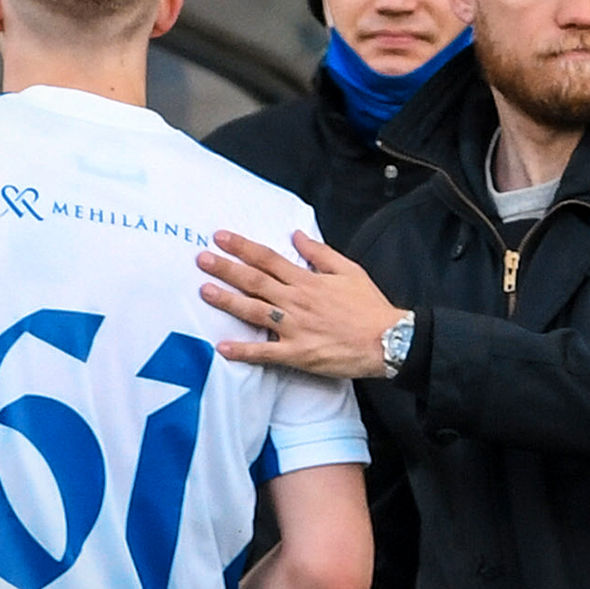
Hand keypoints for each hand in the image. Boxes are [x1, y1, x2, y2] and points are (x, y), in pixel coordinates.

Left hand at [198, 229, 402, 378]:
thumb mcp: (349, 271)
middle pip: (255, 281)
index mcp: (308, 281)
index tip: (221, 237)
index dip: (243, 247)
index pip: (269, 259)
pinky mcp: (298, 353)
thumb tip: (297, 235)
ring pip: (255, 312)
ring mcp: (295, 328)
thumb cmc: (370, 307)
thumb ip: (320, 253)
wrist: (387, 340)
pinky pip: (265, 352)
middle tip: (201, 259)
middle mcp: (297, 301)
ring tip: (205, 291)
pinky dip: (243, 351)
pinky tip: (222, 347)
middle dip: (226, 268)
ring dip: (228, 301)